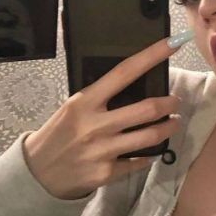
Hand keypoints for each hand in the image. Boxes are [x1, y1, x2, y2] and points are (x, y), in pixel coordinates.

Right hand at [23, 37, 183, 199]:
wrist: (39, 172)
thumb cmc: (60, 134)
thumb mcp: (74, 108)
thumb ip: (101, 98)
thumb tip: (136, 86)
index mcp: (86, 101)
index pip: (124, 72)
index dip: (151, 56)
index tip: (173, 43)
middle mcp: (96, 124)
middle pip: (147, 109)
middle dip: (170, 104)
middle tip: (176, 102)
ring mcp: (103, 150)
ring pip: (150, 136)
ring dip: (169, 128)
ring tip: (173, 123)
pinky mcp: (107, 172)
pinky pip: (139, 162)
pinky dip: (148, 156)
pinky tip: (149, 152)